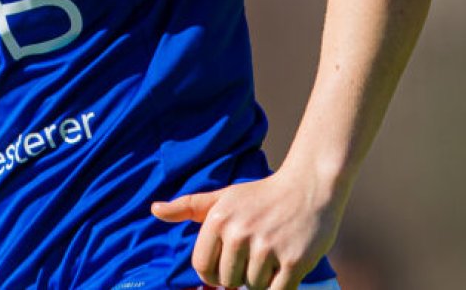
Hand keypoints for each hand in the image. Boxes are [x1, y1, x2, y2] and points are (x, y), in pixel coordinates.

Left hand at [151, 166, 343, 289]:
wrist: (311, 186)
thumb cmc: (262, 196)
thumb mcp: (224, 197)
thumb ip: (188, 206)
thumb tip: (154, 209)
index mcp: (219, 219)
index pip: (203, 268)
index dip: (215, 272)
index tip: (230, 262)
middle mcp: (239, 233)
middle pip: (228, 282)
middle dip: (242, 274)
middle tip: (258, 252)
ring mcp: (267, 247)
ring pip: (253, 288)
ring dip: (263, 279)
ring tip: (274, 253)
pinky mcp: (294, 261)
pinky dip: (281, 286)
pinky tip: (287, 265)